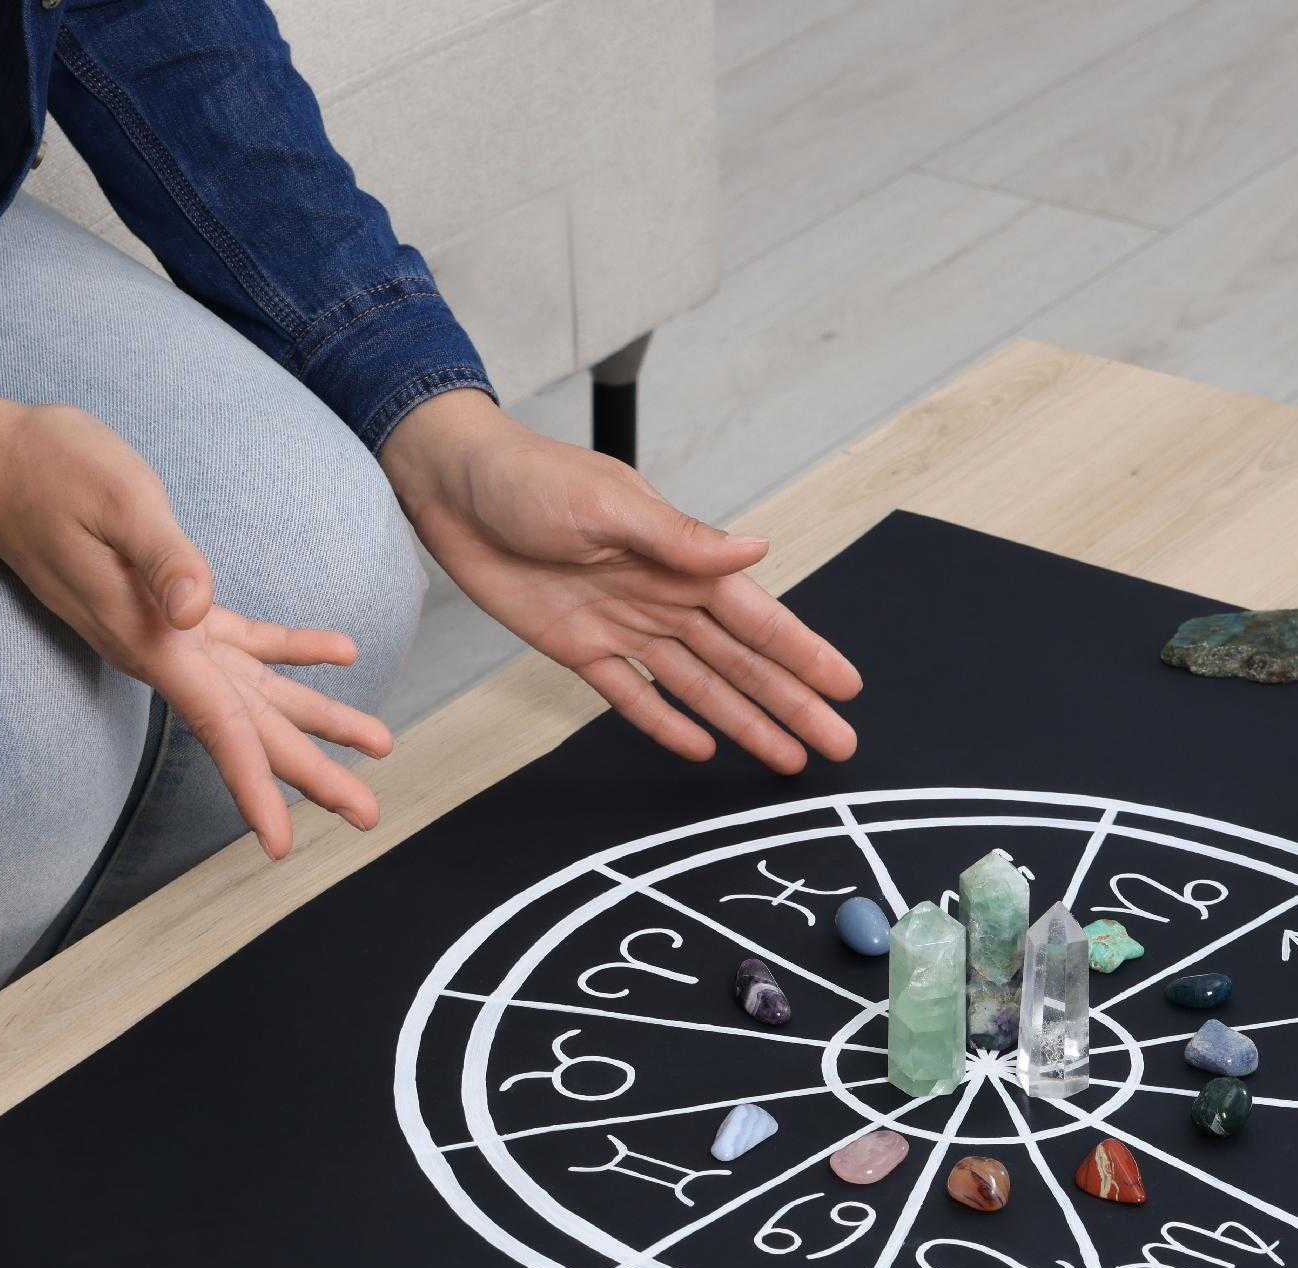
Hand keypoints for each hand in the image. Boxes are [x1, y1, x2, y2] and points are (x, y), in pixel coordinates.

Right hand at [0, 391, 389, 858]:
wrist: (1, 463)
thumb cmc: (54, 472)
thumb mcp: (117, 503)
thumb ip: (162, 558)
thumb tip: (198, 610)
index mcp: (152, 641)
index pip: (219, 726)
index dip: (254, 785)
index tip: (281, 844)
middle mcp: (163, 651)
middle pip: (251, 729)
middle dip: (310, 773)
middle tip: (368, 813)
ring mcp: (170, 632)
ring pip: (257, 693)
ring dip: (318, 719)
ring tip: (377, 745)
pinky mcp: (173, 604)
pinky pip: (245, 641)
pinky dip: (294, 648)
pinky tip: (341, 651)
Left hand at [381, 391, 860, 771]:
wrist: (451, 486)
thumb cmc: (528, 477)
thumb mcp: (607, 504)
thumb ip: (679, 538)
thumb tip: (755, 552)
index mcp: (680, 560)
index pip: (757, 618)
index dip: (803, 654)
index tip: (846, 686)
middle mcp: (663, 598)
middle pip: (741, 663)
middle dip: (790, 703)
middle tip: (836, 745)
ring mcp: (624, 627)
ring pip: (699, 687)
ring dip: (745, 722)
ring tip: (785, 760)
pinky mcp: (578, 648)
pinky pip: (631, 695)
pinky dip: (665, 722)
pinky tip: (702, 747)